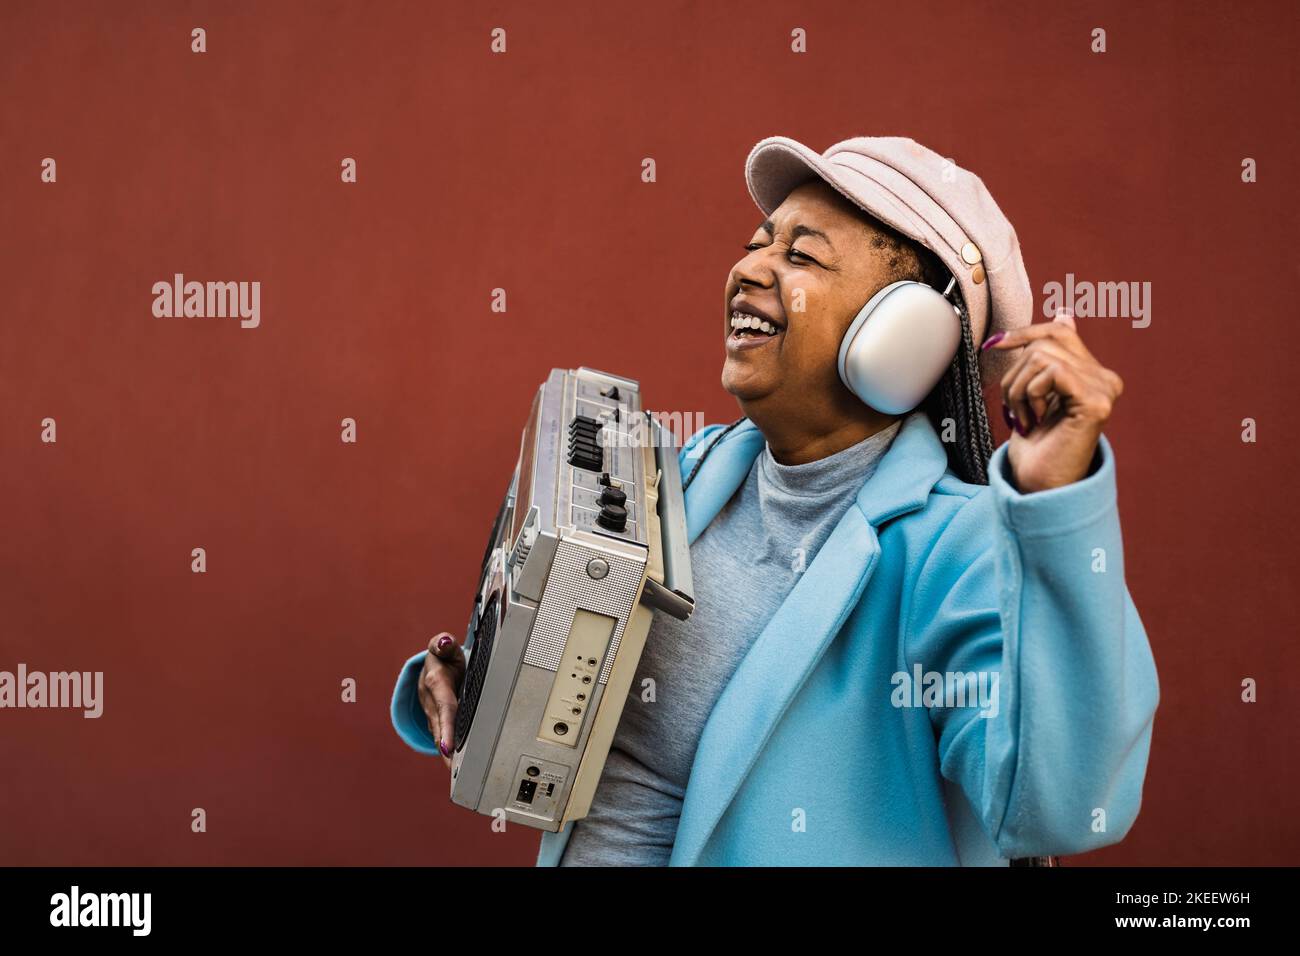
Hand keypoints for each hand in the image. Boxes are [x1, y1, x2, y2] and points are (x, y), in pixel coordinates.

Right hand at [417, 632, 466, 768]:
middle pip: (439, 725)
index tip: (447, 745)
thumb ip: (443, 644)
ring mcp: (432, 713)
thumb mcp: (445, 648)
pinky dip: (448, 750)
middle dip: (445, 745)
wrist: (431, 666)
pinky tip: (456, 766)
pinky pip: (442, 735)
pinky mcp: (436, 720)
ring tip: (456, 772)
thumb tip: (444, 642)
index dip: (445, 725)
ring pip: (439, 733)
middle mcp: (430, 701)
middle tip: (453, 766)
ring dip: (446, 752)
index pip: (443, 705)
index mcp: (435, 683)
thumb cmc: (444, 659)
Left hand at [983, 312, 1123, 492]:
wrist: (1037, 483)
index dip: (1025, 331)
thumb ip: (1050, 358)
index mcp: (1094, 374)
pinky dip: (1031, 394)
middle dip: (1015, 373)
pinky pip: (1052, 372)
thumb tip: (1065, 315)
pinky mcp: (1096, 403)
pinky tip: (1034, 420)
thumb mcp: (1035, 392)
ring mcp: (1105, 390)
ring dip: (1018, 389)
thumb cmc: (1035, 444)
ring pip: (1043, 357)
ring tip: (1022, 418)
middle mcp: (1106, 379)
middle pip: (1046, 343)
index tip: (996, 343)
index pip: (1060, 331)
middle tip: (1013, 408)